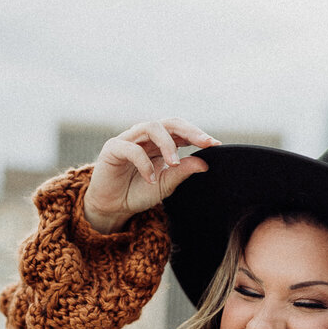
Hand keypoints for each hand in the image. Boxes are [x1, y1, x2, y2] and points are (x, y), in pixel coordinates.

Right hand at [83, 118, 220, 232]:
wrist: (112, 206)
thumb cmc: (138, 192)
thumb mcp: (165, 185)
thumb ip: (182, 172)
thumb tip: (204, 164)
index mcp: (160, 142)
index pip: (181, 130)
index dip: (198, 134)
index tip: (215, 145)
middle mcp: (145, 136)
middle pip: (169, 122)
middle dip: (189, 130)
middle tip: (204, 143)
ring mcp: (129, 139)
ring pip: (151, 127)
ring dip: (167, 144)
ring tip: (174, 163)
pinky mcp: (113, 148)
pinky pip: (131, 149)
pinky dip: (144, 163)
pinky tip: (151, 179)